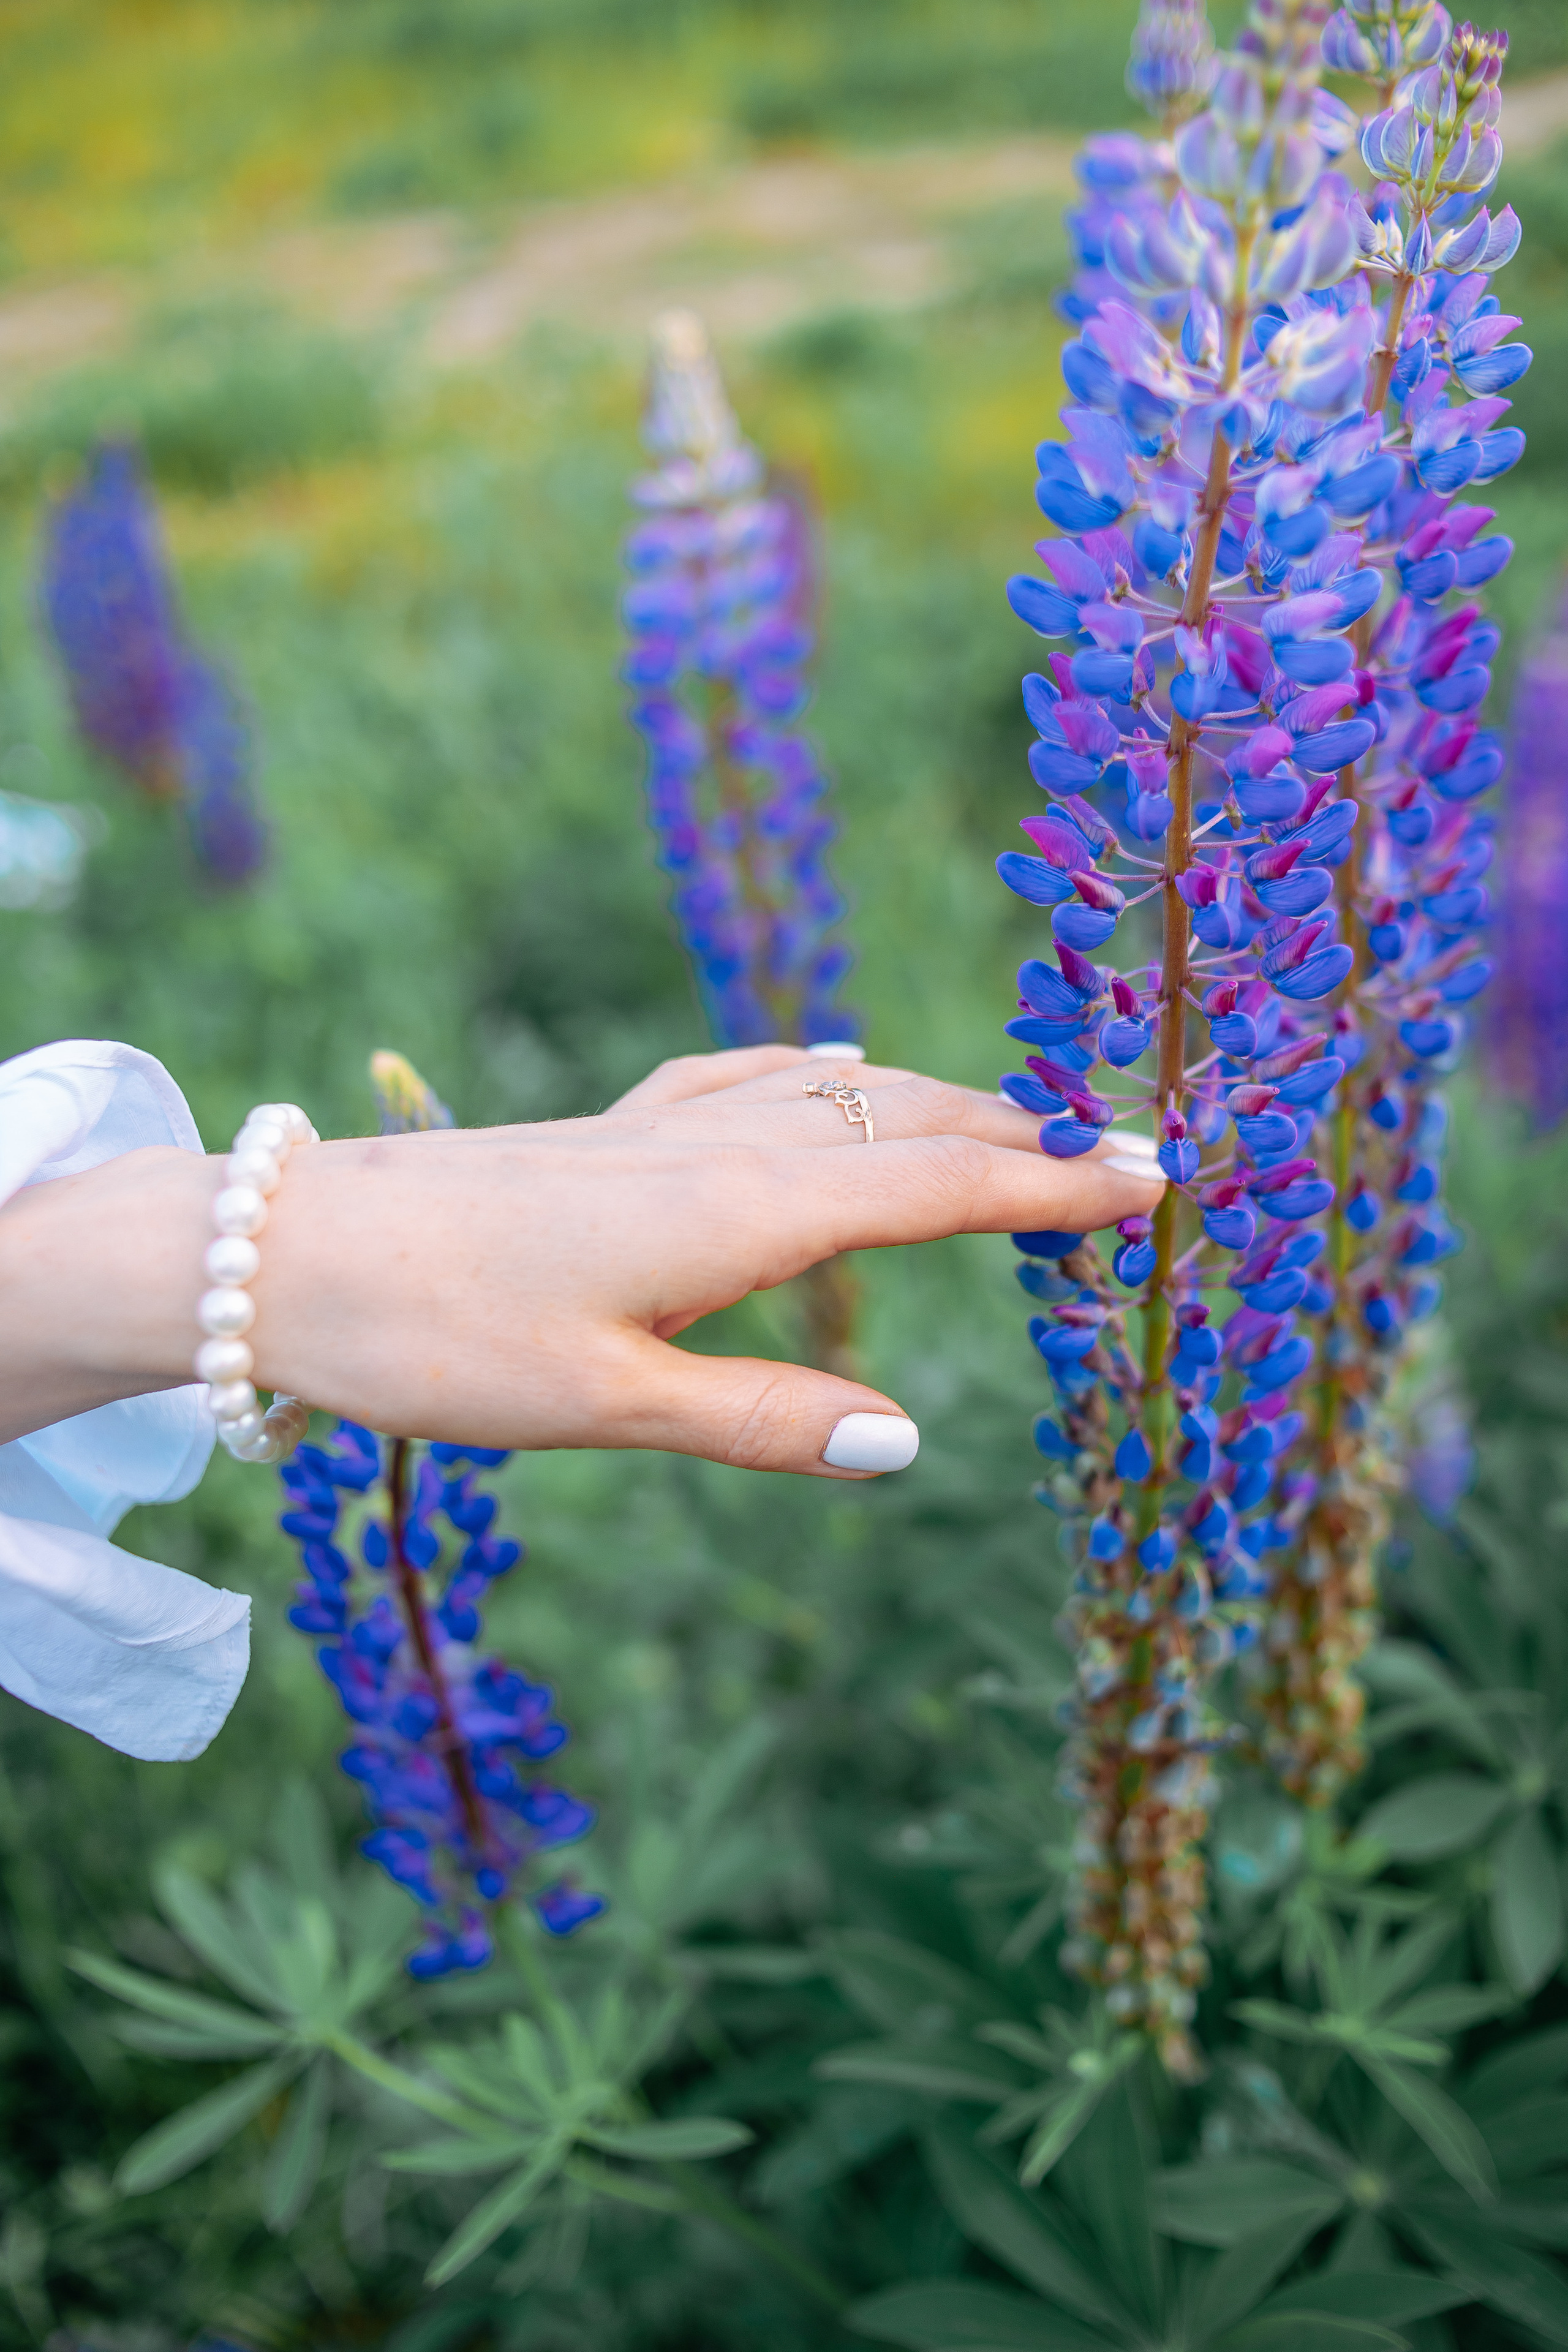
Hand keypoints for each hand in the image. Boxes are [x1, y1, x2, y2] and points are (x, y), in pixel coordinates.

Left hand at [1, 1047, 1163, 1475]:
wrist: (287, 1251)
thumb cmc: (437, 1339)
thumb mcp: (607, 1405)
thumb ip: (763, 1420)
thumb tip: (909, 1444)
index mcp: (740, 1208)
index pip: (939, 1185)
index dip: (1056, 1186)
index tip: (1161, 1180)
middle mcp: (719, 1144)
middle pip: (910, 1121)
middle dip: (1026, 1135)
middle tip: (1129, 1152)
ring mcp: (663, 1124)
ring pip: (842, 1089)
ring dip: (943, 1102)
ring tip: (1017, 1123)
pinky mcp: (611, 1127)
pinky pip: (758, 1075)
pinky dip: (834, 1074)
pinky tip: (837, 1067)